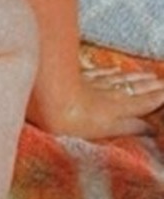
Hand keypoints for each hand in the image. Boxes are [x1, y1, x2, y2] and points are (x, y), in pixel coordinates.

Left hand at [35, 66, 163, 139]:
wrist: (46, 99)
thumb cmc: (75, 121)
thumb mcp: (106, 129)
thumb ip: (129, 128)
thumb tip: (151, 129)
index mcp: (118, 107)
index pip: (142, 102)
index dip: (156, 97)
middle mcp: (109, 93)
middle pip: (133, 88)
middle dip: (149, 85)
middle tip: (162, 80)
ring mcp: (93, 84)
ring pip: (119, 78)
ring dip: (134, 77)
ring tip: (147, 74)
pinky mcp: (77, 77)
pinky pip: (100, 72)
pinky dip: (111, 70)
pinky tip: (114, 68)